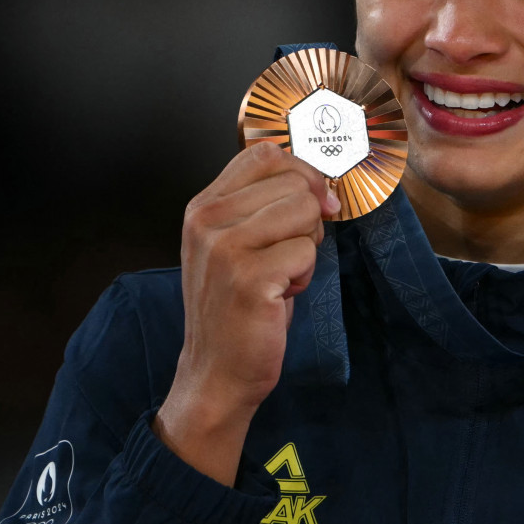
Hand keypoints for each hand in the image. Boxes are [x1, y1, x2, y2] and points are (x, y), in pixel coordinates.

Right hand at [154, 143, 340, 484]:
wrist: (216, 370)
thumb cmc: (236, 307)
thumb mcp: (237, 244)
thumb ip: (263, 205)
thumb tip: (320, 186)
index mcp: (203, 206)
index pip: (265, 154)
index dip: (302, 174)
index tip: (311, 205)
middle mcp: (207, 220)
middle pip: (294, 183)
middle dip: (308, 220)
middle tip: (285, 257)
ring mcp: (224, 247)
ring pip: (305, 211)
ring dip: (307, 248)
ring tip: (280, 276)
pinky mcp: (248, 277)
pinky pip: (307, 251)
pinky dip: (305, 275)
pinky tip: (281, 295)